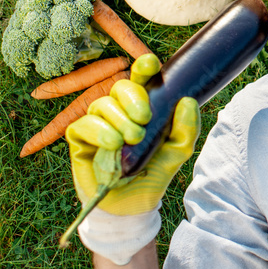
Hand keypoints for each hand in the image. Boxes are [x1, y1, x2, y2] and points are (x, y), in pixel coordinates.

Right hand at [67, 54, 199, 215]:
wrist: (132, 206)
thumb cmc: (154, 173)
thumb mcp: (178, 151)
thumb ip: (186, 128)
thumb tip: (187, 101)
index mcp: (144, 106)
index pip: (142, 79)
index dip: (144, 66)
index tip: (150, 62)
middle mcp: (120, 110)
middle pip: (121, 87)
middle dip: (133, 98)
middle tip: (144, 118)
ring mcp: (99, 123)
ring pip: (102, 104)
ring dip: (118, 119)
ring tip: (131, 139)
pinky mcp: (80, 139)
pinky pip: (83, 124)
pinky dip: (98, 131)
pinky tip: (112, 143)